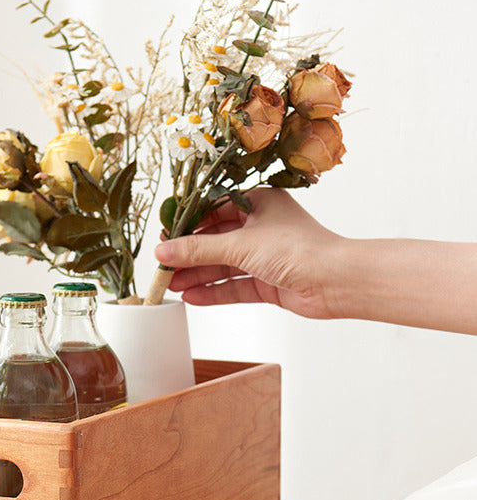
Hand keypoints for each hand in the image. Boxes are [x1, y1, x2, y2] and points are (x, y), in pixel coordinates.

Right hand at [154, 188, 343, 319]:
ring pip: (224, 265)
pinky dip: (214, 291)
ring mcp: (266, 256)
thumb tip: (163, 252)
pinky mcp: (269, 282)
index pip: (214, 211)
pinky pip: (235, 286)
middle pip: (216, 240)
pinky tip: (192, 297)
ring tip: (171, 285)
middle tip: (162, 267)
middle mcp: (262, 227)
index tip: (163, 239)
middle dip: (189, 255)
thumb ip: (199, 250)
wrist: (336, 282)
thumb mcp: (240, 245)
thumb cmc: (298, 249)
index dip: (187, 226)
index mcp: (259, 203)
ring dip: (198, 275)